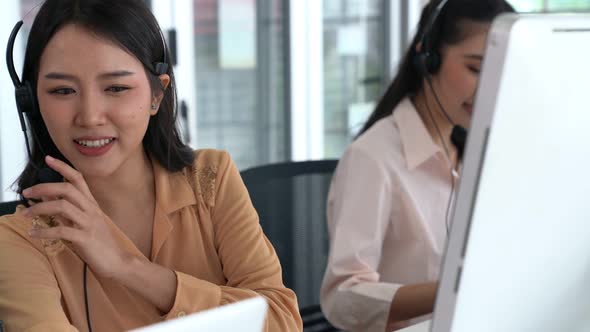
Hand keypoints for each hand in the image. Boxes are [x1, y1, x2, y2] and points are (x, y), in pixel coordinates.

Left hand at [23, 156, 135, 278]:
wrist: (117, 261)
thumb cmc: (100, 243)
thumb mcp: (84, 222)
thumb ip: (67, 210)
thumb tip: (48, 197)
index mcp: (92, 204)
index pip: (78, 179)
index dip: (63, 167)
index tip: (48, 159)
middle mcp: (91, 210)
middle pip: (67, 189)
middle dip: (43, 187)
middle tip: (26, 193)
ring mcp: (89, 223)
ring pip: (62, 206)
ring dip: (39, 208)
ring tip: (25, 214)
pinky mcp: (86, 238)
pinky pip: (61, 231)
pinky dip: (44, 231)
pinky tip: (34, 233)